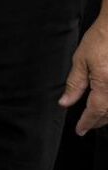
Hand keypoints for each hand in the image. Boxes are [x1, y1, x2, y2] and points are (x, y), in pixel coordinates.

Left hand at [61, 17, 107, 133]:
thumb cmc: (100, 39)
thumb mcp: (81, 60)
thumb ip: (74, 84)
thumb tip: (65, 102)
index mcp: (105, 85)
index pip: (95, 111)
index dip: (87, 122)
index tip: (80, 130)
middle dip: (97, 121)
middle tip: (87, 125)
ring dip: (107, 115)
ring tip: (96, 118)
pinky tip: (106, 103)